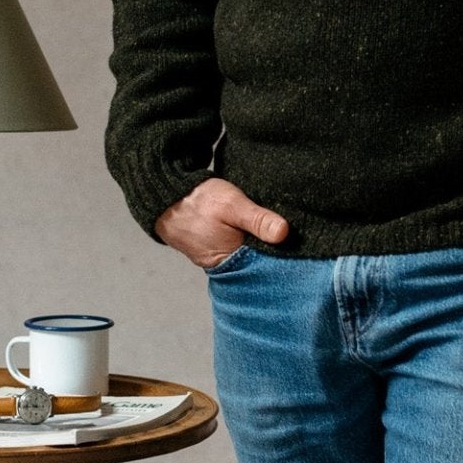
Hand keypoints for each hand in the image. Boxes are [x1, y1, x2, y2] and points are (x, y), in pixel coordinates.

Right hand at [154, 178, 289, 268]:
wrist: (164, 195)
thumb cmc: (197, 201)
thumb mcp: (232, 205)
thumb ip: (257, 219)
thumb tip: (284, 233)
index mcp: (230, 262)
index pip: (266, 267)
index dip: (283, 255)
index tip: (298, 243)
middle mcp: (223, 266)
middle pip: (256, 263)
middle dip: (272, 251)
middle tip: (291, 236)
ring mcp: (216, 259)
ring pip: (246, 256)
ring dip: (258, 246)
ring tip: (275, 233)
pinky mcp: (213, 249)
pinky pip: (235, 250)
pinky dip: (245, 242)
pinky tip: (254, 232)